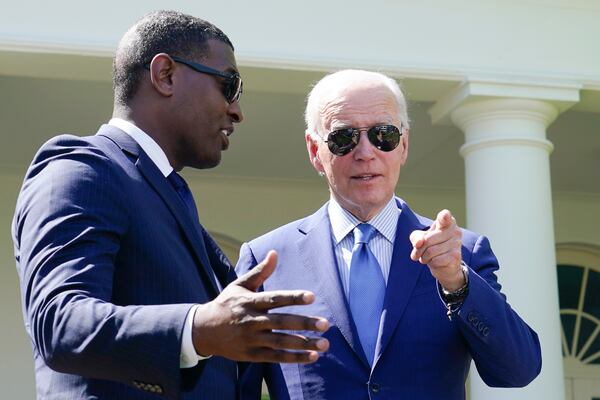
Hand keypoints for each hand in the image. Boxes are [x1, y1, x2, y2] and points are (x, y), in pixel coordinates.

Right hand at [192, 250, 329, 362]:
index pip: (274, 299)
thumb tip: (274, 253)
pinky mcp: (252, 355)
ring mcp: (251, 340)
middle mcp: (251, 321)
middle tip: (325, 324)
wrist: (203, 330)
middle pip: (281, 322)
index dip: (293, 297)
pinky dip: (293, 358)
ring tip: (324, 344)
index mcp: (250, 302)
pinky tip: (312, 357)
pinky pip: (275, 358)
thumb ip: (260, 272)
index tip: (312, 297)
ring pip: (280, 342)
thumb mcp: (240, 285)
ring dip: (303, 344)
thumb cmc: (226, 304)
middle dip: (304, 324)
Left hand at [409, 209, 463, 290]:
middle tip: (419, 252)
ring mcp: (457, 243)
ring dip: (424, 257)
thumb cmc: (431, 246)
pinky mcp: (456, 256)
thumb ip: (416, 237)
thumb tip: (418, 243)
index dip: (444, 216)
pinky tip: (435, 262)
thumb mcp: (420, 239)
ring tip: (427, 257)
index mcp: (447, 222)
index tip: (445, 216)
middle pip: (427, 239)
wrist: (444, 265)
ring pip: (431, 251)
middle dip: (419, 249)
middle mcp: (455, 231)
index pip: (445, 217)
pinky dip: (431, 263)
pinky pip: (436, 260)